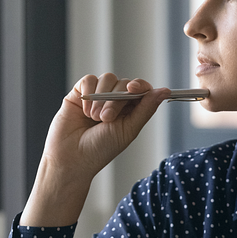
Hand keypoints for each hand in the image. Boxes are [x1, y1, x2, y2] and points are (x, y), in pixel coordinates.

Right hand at [21, 74, 169, 226]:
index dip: (139, 85)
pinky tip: (84, 111)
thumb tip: (164, 91)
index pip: (141, 89)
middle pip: (123, 83)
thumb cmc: (100, 150)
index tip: (133, 88)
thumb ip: (145, 109)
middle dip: (116, 100)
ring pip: (107, 79)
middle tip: (106, 119)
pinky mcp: (79, 94)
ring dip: (101, 98)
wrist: (71, 158)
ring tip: (95, 118)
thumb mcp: (128, 130)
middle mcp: (114, 101)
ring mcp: (97, 96)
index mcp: (130, 110)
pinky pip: (88, 80)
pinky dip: (88, 93)